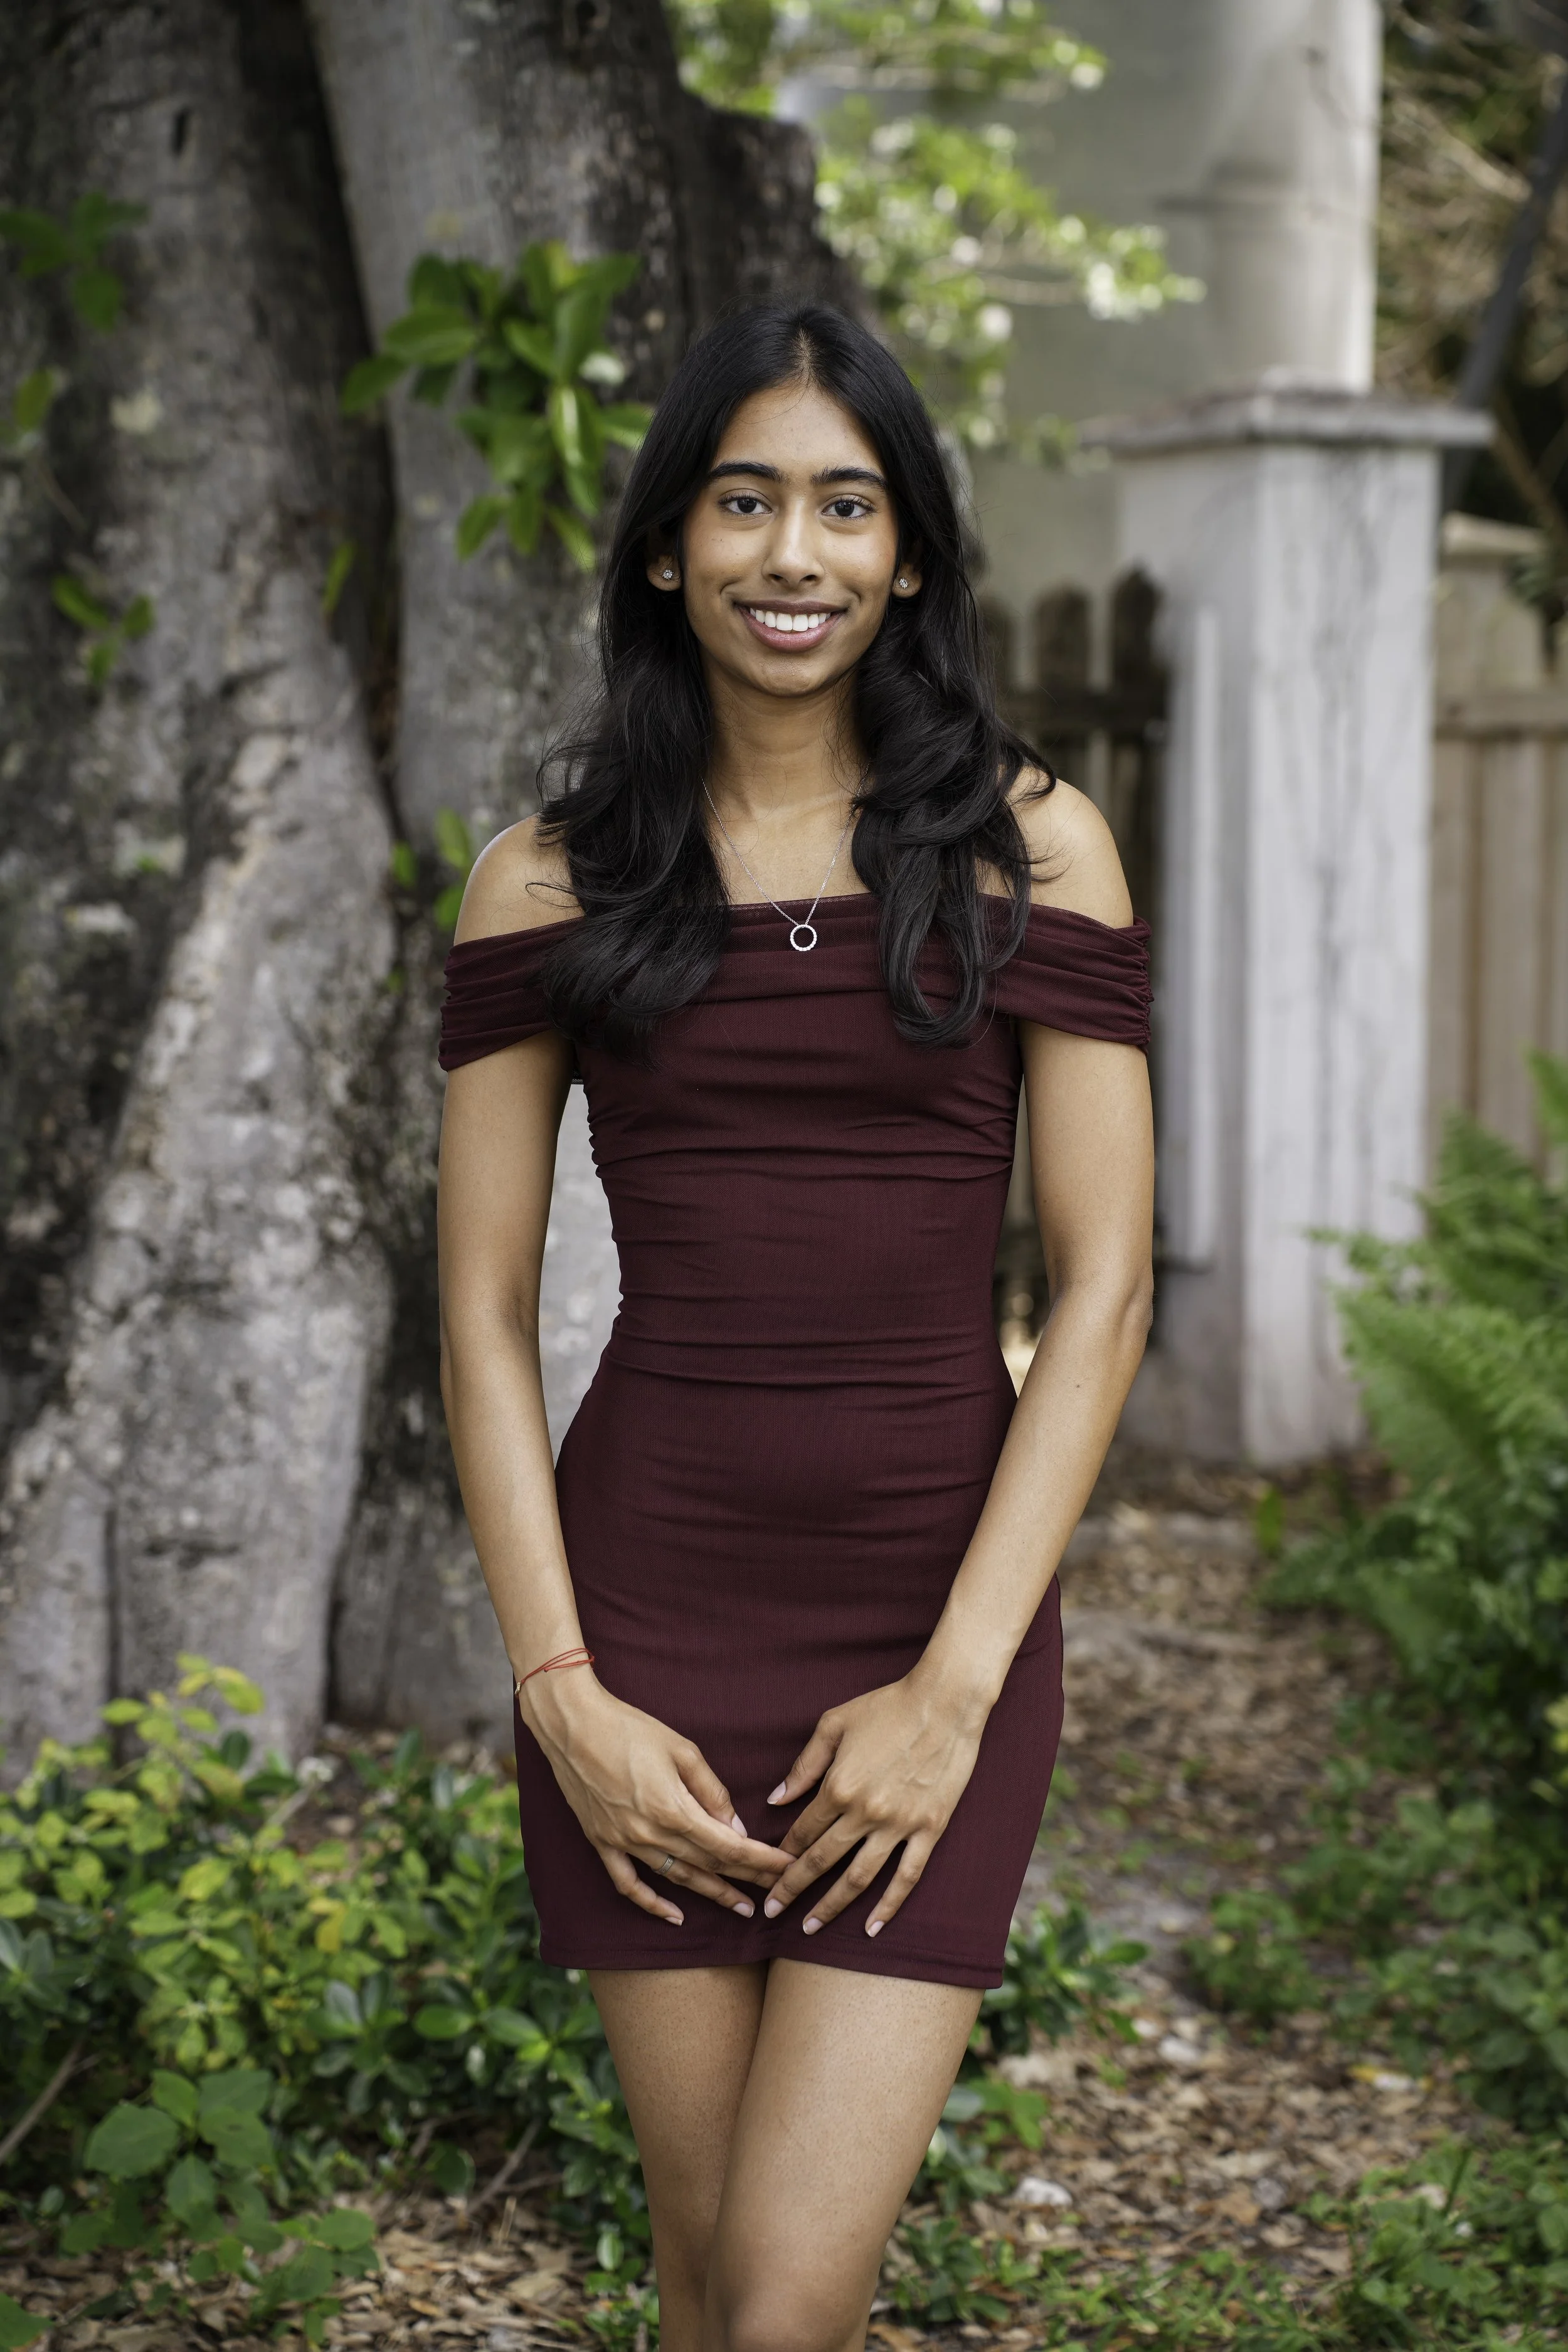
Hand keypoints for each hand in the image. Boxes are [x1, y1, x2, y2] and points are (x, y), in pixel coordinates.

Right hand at [523, 1671, 790, 1927]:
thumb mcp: (682, 1749)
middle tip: (775, 1891)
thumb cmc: (630, 1727)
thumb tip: (737, 1828)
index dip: (759, 1860)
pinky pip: (628, 1883)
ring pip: (676, 1877)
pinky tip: (674, 1914)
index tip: (784, 1868)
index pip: (728, 1846)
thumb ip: (712, 1791)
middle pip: (708, 1864)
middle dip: (745, 1878)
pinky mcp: (601, 1842)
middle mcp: (649, 1833)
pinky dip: (651, 1903)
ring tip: (740, 1906)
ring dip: (710, 1893)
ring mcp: (622, 1842)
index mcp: (673, 1809)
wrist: (571, 1724)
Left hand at [761, 1669, 988, 1937]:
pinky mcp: (929, 1830)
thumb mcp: (835, 1724)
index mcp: (838, 1786)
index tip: (767, 1872)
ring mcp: (899, 1825)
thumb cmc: (887, 1706)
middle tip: (770, 1913)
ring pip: (858, 1878)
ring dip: (830, 1906)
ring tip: (809, 1929)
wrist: (945, 1702)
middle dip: (791, 1890)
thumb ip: (804, 1765)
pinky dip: (888, 1906)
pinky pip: (906, 1877)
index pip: (802, 1831)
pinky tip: (872, 1927)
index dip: (782, 1854)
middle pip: (821, 1861)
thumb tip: (775, 1799)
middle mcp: (865, 1812)